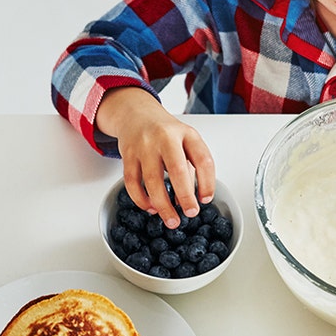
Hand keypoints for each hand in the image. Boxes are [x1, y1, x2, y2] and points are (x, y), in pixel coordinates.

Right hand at [95, 87, 215, 228]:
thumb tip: (188, 200)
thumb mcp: (185, 141)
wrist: (136, 115)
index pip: (203, 159)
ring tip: (171, 220)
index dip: (207, 182)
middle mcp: (165, 138)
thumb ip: (190, 168)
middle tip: (191, 213)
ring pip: (152, 180)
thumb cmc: (164, 132)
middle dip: (185, 196)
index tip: (206, 199)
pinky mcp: (127, 155)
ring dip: (162, 205)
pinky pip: (132, 182)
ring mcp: (144, 146)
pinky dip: (141, 200)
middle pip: (177, 169)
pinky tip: (150, 208)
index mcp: (186, 134)